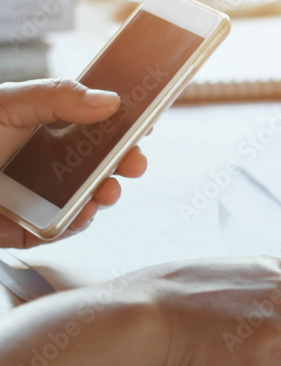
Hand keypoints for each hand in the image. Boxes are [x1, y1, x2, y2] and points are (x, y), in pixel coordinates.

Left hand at [0, 79, 147, 248]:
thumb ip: (57, 98)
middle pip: (99, 164)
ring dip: (106, 194)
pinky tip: (83, 210)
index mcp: (43, 130)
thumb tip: (108, 100)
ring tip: (108, 189)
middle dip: (123, 163)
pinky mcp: (33, 229)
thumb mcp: (9, 106)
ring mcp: (42, 197)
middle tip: (135, 161)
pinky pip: (67, 227)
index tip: (144, 123)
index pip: (92, 126)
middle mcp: (46, 164)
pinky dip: (79, 220)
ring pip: (89, 198)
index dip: (121, 125)